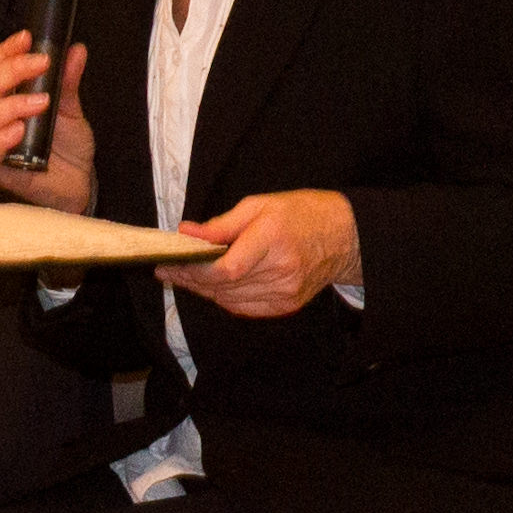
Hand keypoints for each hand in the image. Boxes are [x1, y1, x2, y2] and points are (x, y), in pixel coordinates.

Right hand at [0, 31, 93, 213]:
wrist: (79, 185)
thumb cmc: (67, 149)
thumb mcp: (72, 110)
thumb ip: (68, 83)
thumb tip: (76, 50)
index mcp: (10, 99)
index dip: (6, 51)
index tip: (27, 38)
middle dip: (12, 70)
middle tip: (42, 64)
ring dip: (11, 105)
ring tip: (41, 102)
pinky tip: (19, 131)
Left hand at [163, 189, 359, 318]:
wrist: (345, 237)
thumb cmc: (301, 214)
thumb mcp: (259, 205)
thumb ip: (220, 224)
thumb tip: (186, 233)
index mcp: (273, 239)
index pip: (226, 268)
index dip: (193, 270)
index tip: (168, 263)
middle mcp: (281, 269)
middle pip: (223, 285)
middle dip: (189, 278)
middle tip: (167, 269)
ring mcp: (286, 291)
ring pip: (229, 299)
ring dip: (203, 289)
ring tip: (184, 276)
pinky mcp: (287, 304)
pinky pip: (243, 307)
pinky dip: (223, 297)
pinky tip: (211, 286)